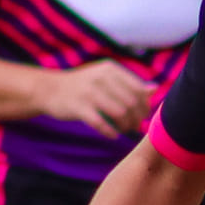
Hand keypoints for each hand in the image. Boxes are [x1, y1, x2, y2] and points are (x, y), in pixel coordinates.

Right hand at [35, 60, 154, 135]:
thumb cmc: (83, 85)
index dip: (144, 106)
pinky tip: (112, 135)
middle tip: (134, 127)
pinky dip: (110, 132)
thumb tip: (155, 89)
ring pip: (119, 113)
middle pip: (131, 103)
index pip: (138, 90)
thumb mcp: (105, 78)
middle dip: (136, 118)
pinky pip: (101, 123)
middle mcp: (101, 78)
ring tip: (124, 130)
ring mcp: (89, 92)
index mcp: (110, 70)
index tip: (142, 116)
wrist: (49, 89)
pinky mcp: (78, 107)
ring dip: (125, 126)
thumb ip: (129, 84)